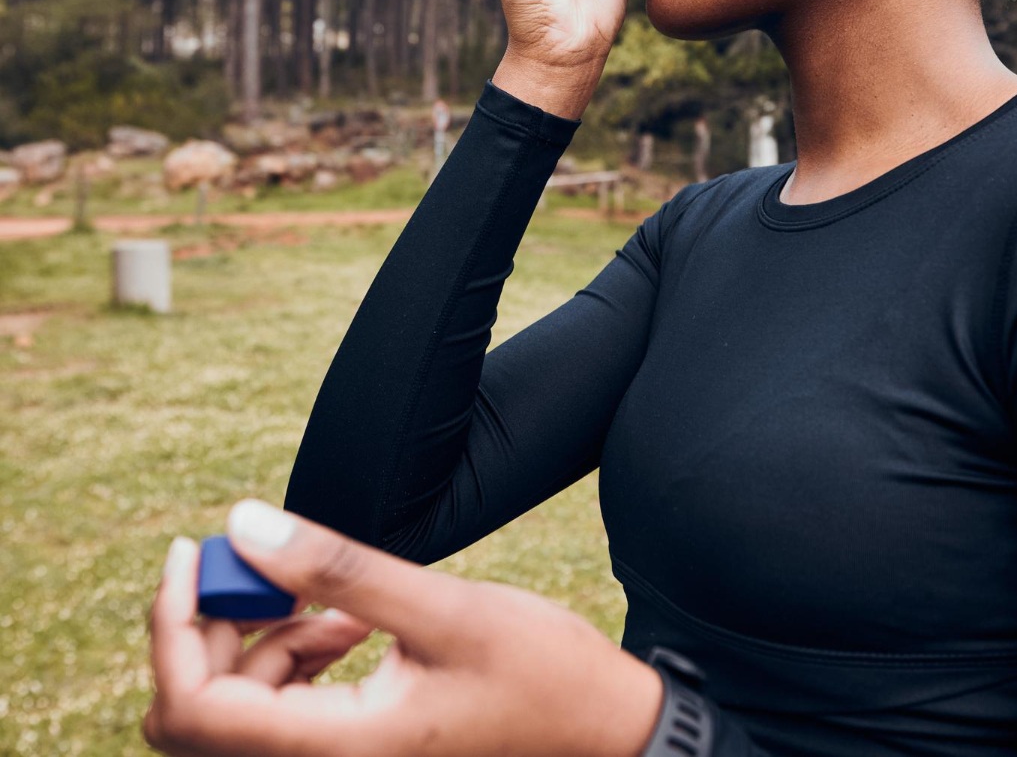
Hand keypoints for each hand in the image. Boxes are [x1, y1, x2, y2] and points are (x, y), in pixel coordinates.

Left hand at [143, 499, 663, 756]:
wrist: (602, 732)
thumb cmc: (541, 676)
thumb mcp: (444, 608)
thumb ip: (341, 571)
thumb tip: (244, 525)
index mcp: (337, 749)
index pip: (192, 708)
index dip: (172, 626)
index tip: (195, 551)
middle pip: (196, 715)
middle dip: (213, 630)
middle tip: (267, 566)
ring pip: (235, 711)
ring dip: (260, 641)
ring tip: (333, 600)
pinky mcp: (354, 753)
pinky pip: (278, 715)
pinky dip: (294, 661)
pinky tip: (347, 626)